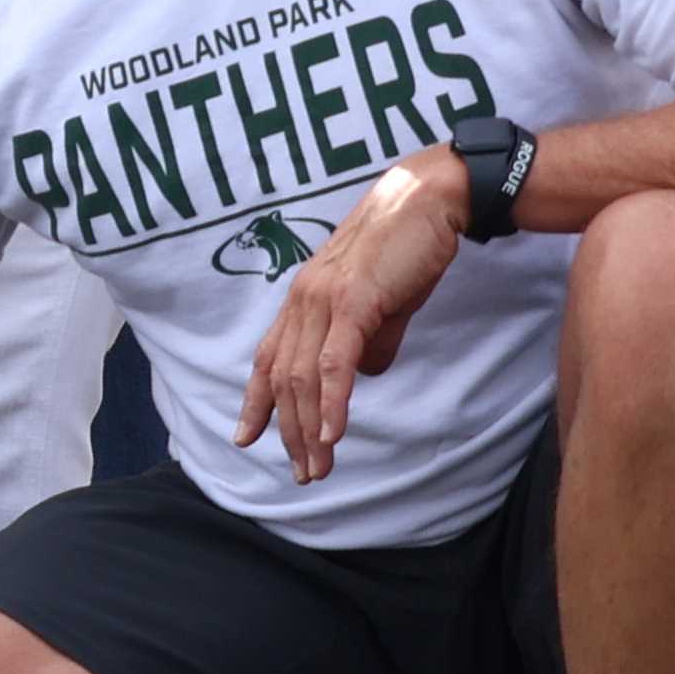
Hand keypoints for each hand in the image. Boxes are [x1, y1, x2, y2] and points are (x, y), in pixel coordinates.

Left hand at [236, 161, 465, 484]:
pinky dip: (331, 403)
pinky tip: (332, 434)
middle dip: (289, 432)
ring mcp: (323, 300)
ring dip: (310, 429)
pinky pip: (334, 363)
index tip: (246, 438)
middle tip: (304, 474)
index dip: (256, 401)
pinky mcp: (353, 302)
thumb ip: (369, 340)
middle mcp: (302, 300)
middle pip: (284, 379)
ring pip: (304, 378)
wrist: (428, 200)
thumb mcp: (382, 305)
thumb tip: (363, 375)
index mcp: (303, 300)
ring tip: (318, 467)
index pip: (269, 358)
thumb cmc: (407, 249)